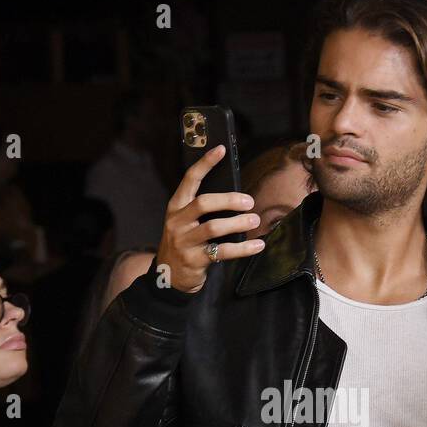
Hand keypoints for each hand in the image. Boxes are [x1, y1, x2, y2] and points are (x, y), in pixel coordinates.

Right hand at [155, 144, 265, 291]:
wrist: (170, 276)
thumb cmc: (186, 243)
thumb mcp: (186, 222)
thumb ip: (203, 209)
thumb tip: (236, 196)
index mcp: (176, 207)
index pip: (190, 179)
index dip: (205, 163)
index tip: (221, 150)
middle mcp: (178, 222)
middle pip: (204, 203)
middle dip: (229, 200)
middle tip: (249, 202)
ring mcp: (184, 241)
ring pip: (214, 227)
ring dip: (238, 223)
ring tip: (254, 221)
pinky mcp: (194, 260)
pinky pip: (222, 252)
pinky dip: (243, 249)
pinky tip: (257, 245)